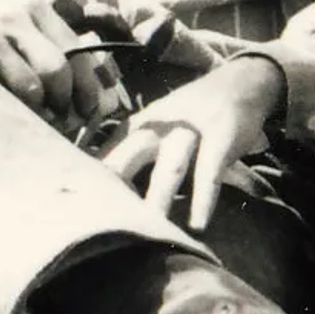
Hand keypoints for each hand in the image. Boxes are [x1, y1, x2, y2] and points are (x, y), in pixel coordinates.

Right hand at [0, 0, 127, 128]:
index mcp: (34, 5)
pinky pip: (9, 94)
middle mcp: (15, 16)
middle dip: (68, 102)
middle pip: (61, 70)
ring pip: (37, 86)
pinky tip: (11, 114)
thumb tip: (100, 78)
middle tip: (65, 120)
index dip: (90, 87)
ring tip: (36, 119)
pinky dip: (18, 111)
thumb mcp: (13, 17)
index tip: (90, 110)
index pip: (79, 51)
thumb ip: (48, 35)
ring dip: (43, 110)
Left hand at [100, 56, 286, 230]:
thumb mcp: (156, 126)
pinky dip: (203, 199)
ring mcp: (190, 130)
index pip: (106, 153)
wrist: (240, 82)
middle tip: (97, 220)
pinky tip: (198, 225)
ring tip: (148, 231)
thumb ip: (130, 152)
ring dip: (157, 199)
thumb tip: (98, 186)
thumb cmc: (189, 115)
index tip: (74, 206)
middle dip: (112, 185)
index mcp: (137, 125)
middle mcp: (158, 126)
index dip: (89, 179)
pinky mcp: (222, 137)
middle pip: (128, 157)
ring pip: (169, 168)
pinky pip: (210, 172)